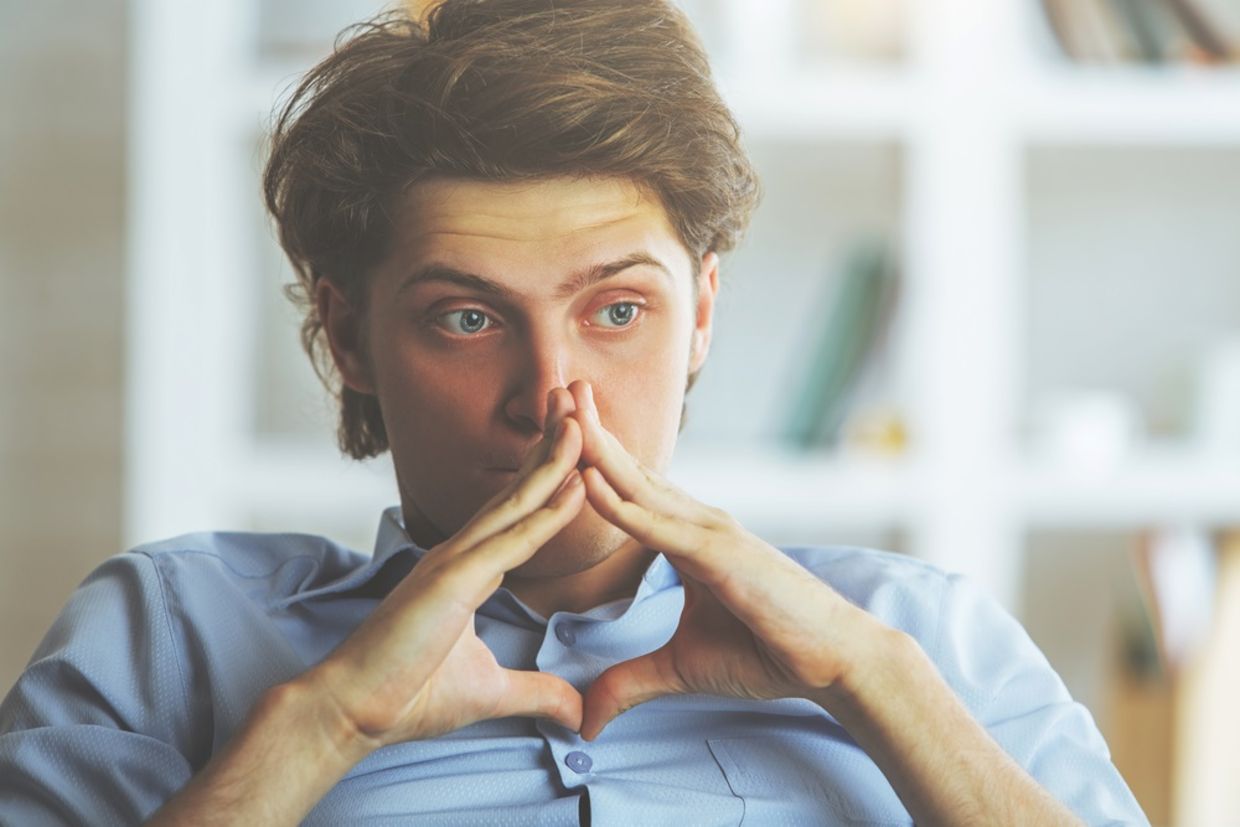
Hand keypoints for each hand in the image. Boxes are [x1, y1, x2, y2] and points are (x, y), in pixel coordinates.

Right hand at [302, 393, 587, 749]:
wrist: (350, 712)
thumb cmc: (407, 695)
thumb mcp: (490, 692)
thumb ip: (537, 693)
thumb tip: (577, 714)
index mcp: (467, 568)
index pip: (517, 513)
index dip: (548, 477)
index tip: (580, 445)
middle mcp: (460, 554)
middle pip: (518, 491)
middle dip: (552, 448)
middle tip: (583, 404)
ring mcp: (453, 562)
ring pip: (516, 504)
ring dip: (554, 462)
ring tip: (583, 422)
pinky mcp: (450, 582)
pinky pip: (509, 543)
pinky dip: (545, 514)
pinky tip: (575, 488)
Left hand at [562, 380, 880, 740]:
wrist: (834, 662)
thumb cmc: (767, 651)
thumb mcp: (678, 669)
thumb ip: (629, 682)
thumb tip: (585, 717)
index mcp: (687, 537)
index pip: (629, 489)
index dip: (591, 458)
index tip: (553, 428)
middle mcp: (698, 522)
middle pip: (629, 470)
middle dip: (589, 431)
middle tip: (553, 390)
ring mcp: (711, 533)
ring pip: (639, 486)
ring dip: (596, 449)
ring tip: (560, 413)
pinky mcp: (722, 556)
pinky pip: (660, 527)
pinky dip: (622, 504)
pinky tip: (589, 481)